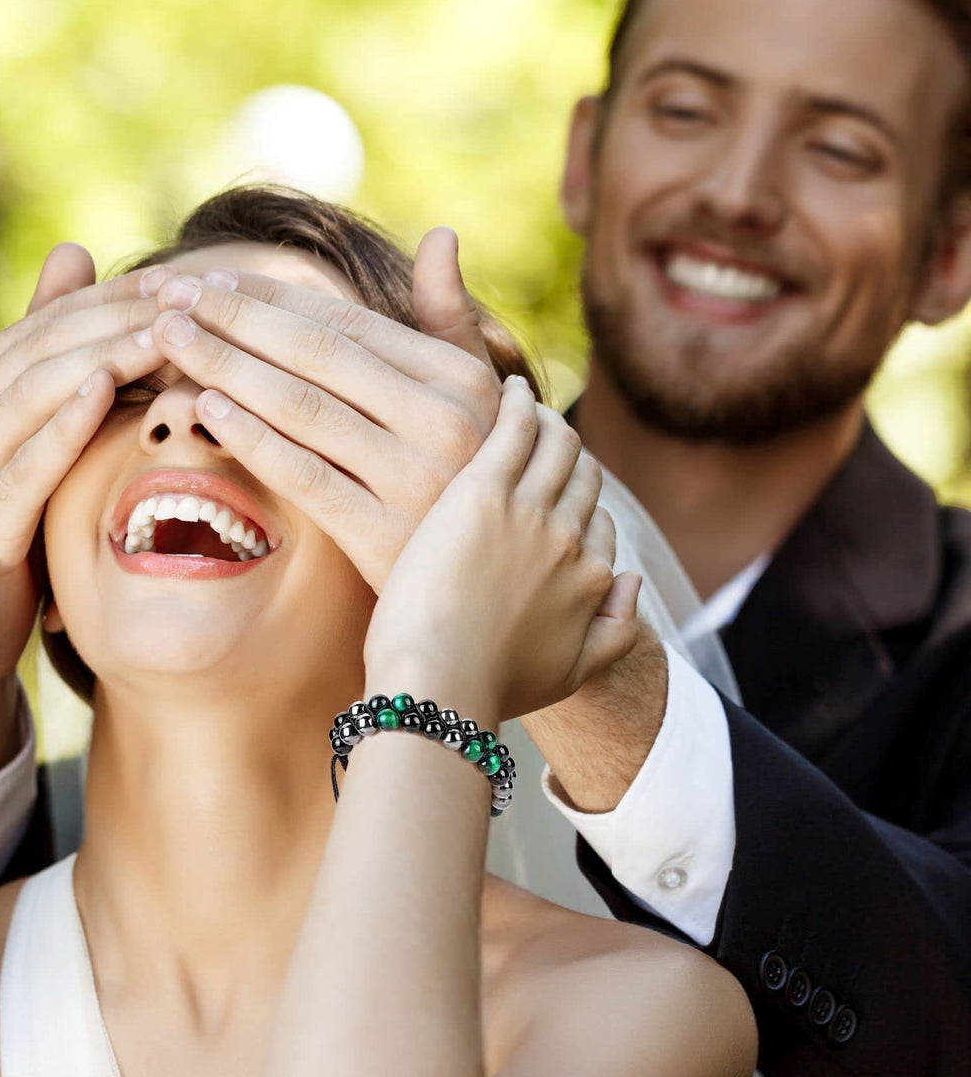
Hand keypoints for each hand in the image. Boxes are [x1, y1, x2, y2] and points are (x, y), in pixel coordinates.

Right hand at [0, 245, 166, 683]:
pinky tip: (104, 391)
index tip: (179, 281)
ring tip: (167, 329)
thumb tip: (73, 251)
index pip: (45, 326)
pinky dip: (63, 423)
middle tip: (187, 290)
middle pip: (42, 347)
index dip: (113, 298)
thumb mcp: (28, 443)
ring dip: (105, 354)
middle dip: (118, 314)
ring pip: (34, 392)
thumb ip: (51, 361)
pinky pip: (24, 464)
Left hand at [140, 228, 504, 592]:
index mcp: (460, 378)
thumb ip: (449, 319)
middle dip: (232, 318)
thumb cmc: (467, 476)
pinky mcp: (381, 536)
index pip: (346, 322)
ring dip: (225, 364)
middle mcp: (443, 422)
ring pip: (300, 407)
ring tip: (168, 339)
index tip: (209, 279)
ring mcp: (414, 481)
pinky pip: (302, 475)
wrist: (485, 586)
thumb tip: (440, 234)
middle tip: (167, 296)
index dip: (270, 296)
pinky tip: (205, 406)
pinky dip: (251, 436)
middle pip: (315, 354)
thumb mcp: (476, 397)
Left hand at [363, 376, 641, 720]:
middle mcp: (571, 539)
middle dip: (567, 453)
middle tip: (540, 433)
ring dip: (545, 419)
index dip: (580, 504)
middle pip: (582, 476)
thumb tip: (635, 582)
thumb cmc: (490, 689)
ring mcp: (530, 511)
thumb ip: (614, 632)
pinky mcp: (482, 492)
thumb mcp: (570, 674)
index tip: (556, 492)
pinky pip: (514, 427)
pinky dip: (517, 401)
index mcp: (592, 580)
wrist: (440, 688)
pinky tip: (505, 387)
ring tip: (524, 405)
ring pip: (556, 444)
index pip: (599, 524)